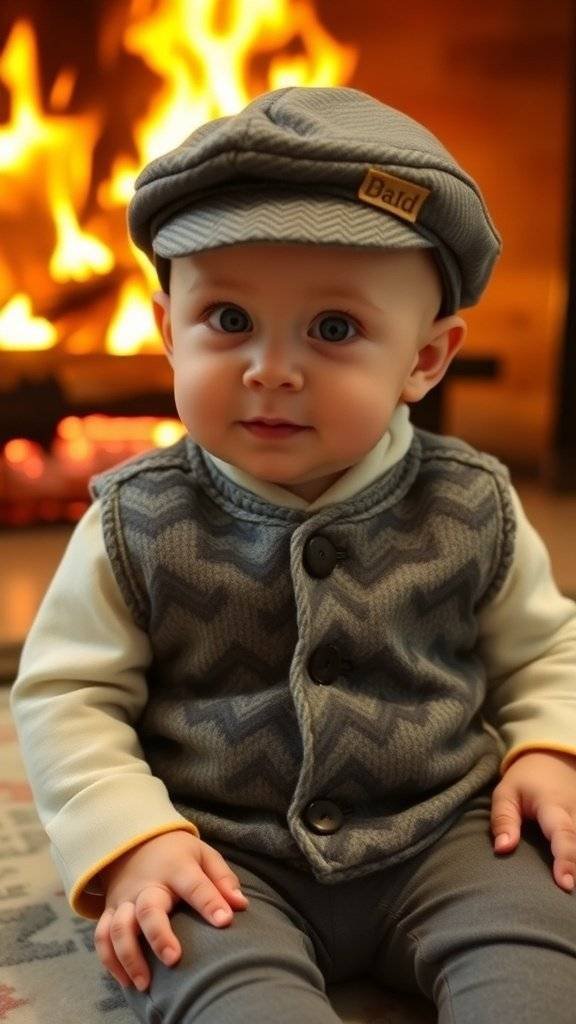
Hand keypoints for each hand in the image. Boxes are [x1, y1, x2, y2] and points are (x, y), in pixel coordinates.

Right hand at [93, 830, 248, 991]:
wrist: (134, 843)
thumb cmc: (178, 855)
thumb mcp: (203, 855)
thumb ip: (222, 879)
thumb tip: (240, 905)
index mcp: (176, 868)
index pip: (194, 885)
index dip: (209, 902)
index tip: (225, 922)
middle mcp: (147, 885)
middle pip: (148, 909)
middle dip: (159, 935)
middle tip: (174, 959)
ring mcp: (125, 900)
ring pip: (119, 927)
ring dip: (129, 956)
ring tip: (145, 983)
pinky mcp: (110, 912)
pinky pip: (102, 937)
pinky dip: (110, 960)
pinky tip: (126, 981)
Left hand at [491, 750, 575, 891]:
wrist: (553, 762)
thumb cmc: (525, 781)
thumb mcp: (506, 792)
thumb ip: (503, 819)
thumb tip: (502, 849)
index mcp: (554, 806)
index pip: (563, 835)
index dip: (566, 860)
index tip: (565, 885)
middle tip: (569, 894)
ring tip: (571, 892)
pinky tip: (573, 878)